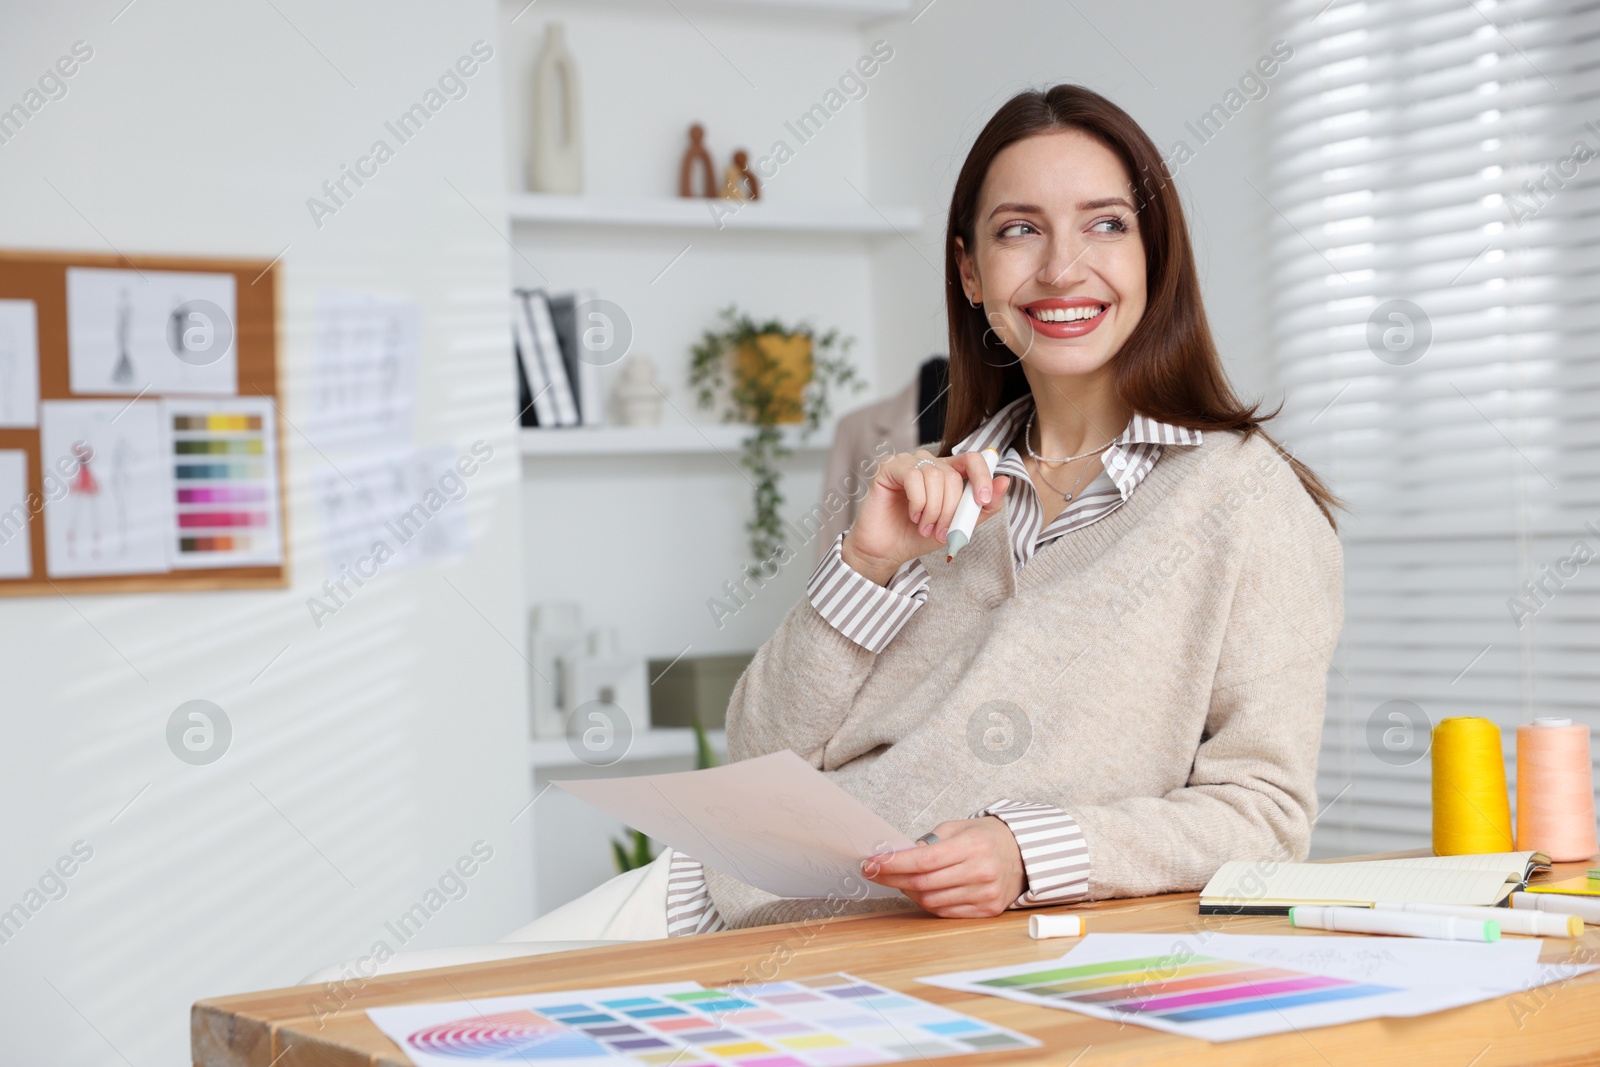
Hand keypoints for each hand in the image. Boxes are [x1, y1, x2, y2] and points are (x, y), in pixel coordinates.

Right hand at [841, 450, 1010, 584]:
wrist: (887, 551)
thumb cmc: (918, 536)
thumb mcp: (958, 526)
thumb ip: (982, 507)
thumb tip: (1004, 482)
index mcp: (948, 473)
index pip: (973, 460)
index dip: (983, 477)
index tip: (982, 501)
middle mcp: (929, 463)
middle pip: (954, 476)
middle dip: (951, 509)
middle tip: (941, 531)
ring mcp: (909, 463)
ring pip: (935, 476)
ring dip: (933, 509)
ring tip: (925, 527)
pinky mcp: (889, 467)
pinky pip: (914, 477)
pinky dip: (918, 502)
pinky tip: (912, 515)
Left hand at [860, 817, 1024, 917]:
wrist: (1023, 855)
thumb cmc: (987, 837)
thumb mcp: (959, 827)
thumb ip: (930, 841)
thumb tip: (899, 856)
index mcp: (973, 846)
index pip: (924, 860)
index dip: (894, 864)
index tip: (871, 863)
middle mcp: (981, 872)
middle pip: (924, 883)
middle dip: (892, 879)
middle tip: (873, 872)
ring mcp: (985, 895)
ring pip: (932, 901)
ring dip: (908, 892)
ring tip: (898, 880)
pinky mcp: (987, 910)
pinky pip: (946, 912)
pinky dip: (928, 903)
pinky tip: (920, 891)